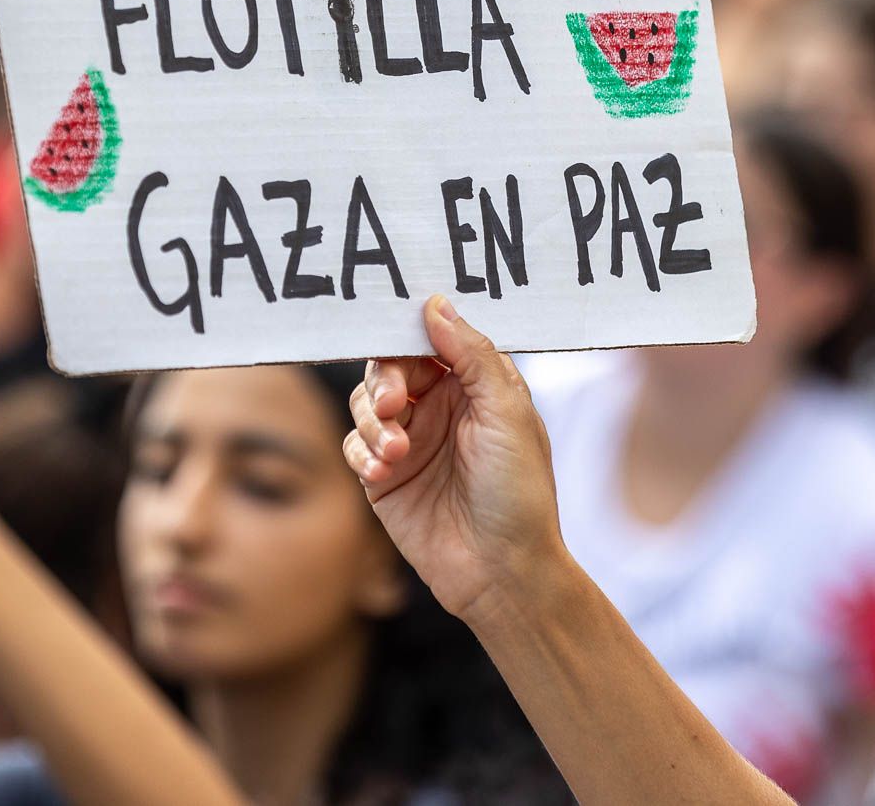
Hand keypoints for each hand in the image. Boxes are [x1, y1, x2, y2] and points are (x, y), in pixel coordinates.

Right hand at [342, 296, 565, 624]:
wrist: (503, 571)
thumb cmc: (518, 491)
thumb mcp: (506, 411)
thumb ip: (471, 353)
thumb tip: (436, 304)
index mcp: (475, 385)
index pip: (429, 340)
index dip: (407, 335)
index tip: (389, 332)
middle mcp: (441, 407)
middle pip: (390, 367)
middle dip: (387, 381)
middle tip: (395, 405)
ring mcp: (410, 441)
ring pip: (366, 403)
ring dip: (374, 421)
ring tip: (396, 451)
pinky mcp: (384, 477)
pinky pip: (355, 445)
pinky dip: (363, 451)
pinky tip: (384, 470)